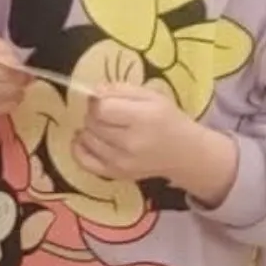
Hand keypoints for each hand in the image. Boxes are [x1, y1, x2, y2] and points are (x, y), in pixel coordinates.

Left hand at [73, 83, 237, 206]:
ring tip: (103, 126)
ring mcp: (122, 163)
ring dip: (89, 129)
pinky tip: (86, 140)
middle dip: (94, 114)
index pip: (101, 108)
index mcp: (143, 119)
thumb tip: (93, 92)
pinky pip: (84, 161)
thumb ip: (120, 90)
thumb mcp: (152, 96)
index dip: (97, 101)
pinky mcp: (116, 175)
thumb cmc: (168, 120)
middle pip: (92, 123)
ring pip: (86, 140)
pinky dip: (79, 148)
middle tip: (107, 114)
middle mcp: (131, 143)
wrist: (186, 154)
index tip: (104, 100)